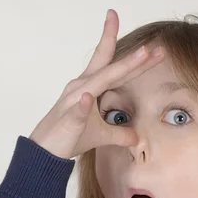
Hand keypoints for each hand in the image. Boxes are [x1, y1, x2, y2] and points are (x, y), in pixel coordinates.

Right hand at [29, 9, 163, 158]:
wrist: (43, 152)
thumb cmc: (70, 137)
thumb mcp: (102, 135)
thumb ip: (120, 133)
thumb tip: (136, 138)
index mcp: (91, 86)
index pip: (116, 69)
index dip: (135, 59)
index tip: (154, 49)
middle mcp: (82, 87)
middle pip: (111, 67)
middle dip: (132, 56)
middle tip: (152, 46)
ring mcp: (74, 102)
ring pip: (99, 81)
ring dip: (119, 68)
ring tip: (141, 55)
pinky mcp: (68, 120)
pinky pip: (76, 111)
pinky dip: (83, 105)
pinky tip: (88, 98)